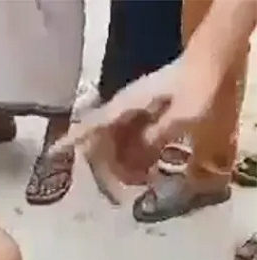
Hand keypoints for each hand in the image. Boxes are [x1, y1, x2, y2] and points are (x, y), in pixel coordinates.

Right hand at [50, 56, 219, 203]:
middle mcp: (121, 110)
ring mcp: (130, 113)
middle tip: (119, 195)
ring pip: (113, 145)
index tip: (52, 153)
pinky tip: (149, 169)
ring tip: (140, 182)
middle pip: (100, 143)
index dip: (70, 139)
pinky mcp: (141, 117)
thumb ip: (158, 134)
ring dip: (121, 166)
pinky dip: (133, 158)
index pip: (90, 125)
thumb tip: (138, 154)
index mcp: (125, 106)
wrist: (207, 63)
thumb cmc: (197, 87)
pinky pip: (127, 141)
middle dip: (107, 170)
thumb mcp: (184, 114)